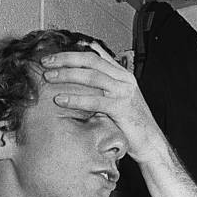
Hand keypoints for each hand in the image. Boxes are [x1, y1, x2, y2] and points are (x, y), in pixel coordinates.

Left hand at [41, 42, 166, 164]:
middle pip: (91, 60)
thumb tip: (86, 82)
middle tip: (46, 63)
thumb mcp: (117, 100)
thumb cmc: (132, 125)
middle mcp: (124, 79)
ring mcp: (124, 92)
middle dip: (66, 59)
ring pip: (92, 76)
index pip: (94, 56)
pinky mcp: (122, 108)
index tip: (53, 57)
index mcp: (122, 75)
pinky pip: (95, 100)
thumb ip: (104, 88)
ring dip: (68, 75)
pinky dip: (76, 99)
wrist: (150, 142)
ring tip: (49, 77)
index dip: (72, 54)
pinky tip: (61, 100)